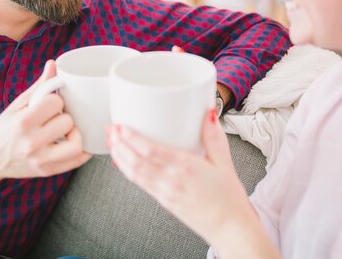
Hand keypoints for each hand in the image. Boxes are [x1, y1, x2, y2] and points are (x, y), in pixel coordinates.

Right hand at [0, 60, 91, 202]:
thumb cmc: (4, 129)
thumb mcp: (17, 105)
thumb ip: (38, 87)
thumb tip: (53, 65)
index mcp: (23, 122)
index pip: (56, 103)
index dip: (56, 101)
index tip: (50, 105)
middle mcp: (32, 142)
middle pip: (68, 122)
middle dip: (64, 117)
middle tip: (56, 118)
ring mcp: (40, 160)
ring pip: (76, 144)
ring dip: (74, 134)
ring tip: (65, 132)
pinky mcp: (47, 171)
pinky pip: (76, 161)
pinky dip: (82, 151)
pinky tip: (73, 142)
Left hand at [107, 110, 255, 248]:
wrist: (231, 229)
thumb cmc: (229, 198)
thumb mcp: (224, 161)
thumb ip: (213, 136)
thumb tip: (207, 112)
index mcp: (186, 167)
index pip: (150, 150)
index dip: (131, 138)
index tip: (121, 125)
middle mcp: (171, 180)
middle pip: (136, 161)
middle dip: (119, 144)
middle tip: (110, 129)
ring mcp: (165, 192)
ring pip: (134, 173)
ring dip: (120, 157)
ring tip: (112, 142)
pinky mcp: (163, 201)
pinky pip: (141, 184)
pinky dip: (128, 171)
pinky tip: (122, 162)